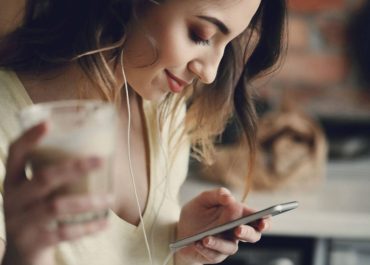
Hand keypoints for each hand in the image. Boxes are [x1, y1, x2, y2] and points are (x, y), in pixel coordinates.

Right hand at [2, 123, 111, 264]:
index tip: (48, 123)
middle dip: (75, 167)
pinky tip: (105, 223)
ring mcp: (21, 222)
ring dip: (89, 201)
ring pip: (57, 206)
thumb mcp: (39, 194)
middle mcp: (13, 199)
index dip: (30, 138)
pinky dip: (88, 227)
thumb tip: (99, 154)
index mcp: (14, 180)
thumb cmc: (38, 214)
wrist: (22, 256)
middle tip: (101, 160)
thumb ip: (56, 176)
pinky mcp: (32, 242)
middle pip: (43, 178)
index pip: (15, 153)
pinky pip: (64, 232)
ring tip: (111, 198)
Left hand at [175, 187, 269, 264]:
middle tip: (238, 229)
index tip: (263, 220)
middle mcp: (236, 230)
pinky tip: (198, 243)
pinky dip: (206, 249)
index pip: (258, 218)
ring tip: (206, 238)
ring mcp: (227, 244)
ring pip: (231, 247)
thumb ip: (216, 194)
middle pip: (253, 235)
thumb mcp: (204, 199)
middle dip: (248, 233)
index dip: (265, 220)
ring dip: (219, 243)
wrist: (180, 231)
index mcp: (238, 214)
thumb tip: (229, 197)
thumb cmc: (196, 214)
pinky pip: (215, 255)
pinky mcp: (216, 255)